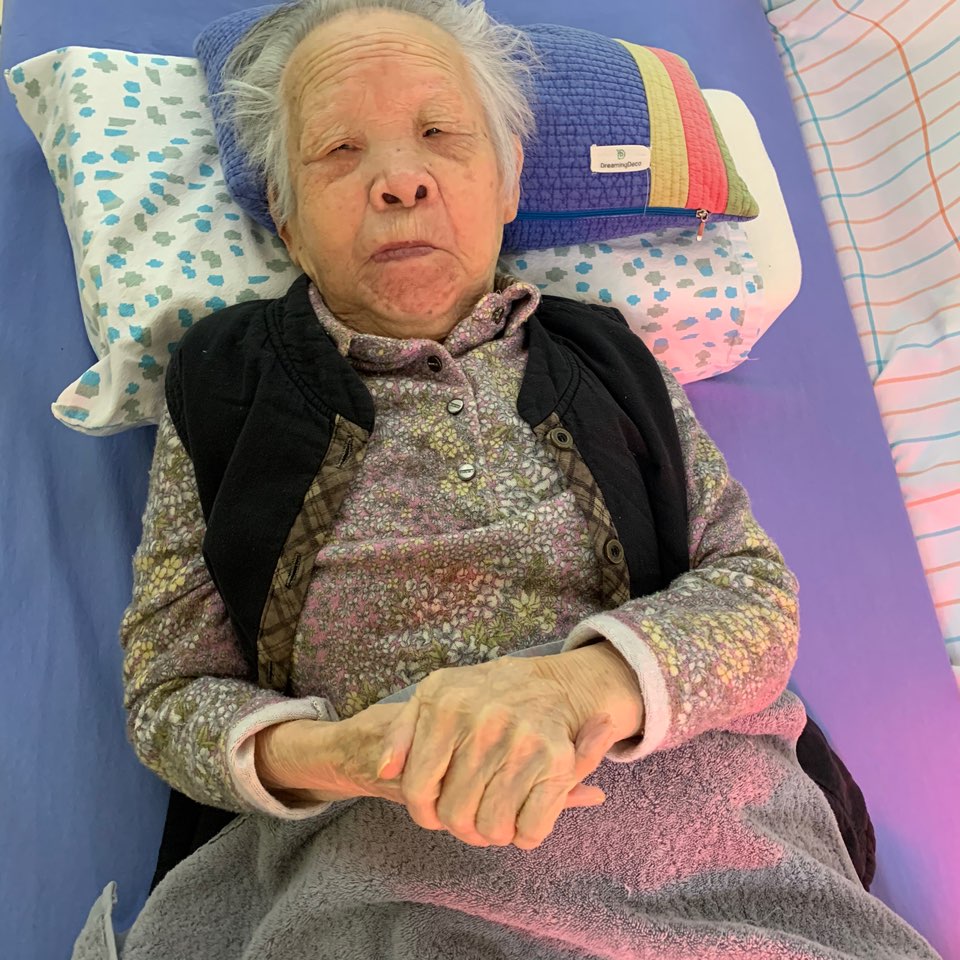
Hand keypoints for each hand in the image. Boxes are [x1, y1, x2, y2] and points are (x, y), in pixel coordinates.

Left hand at [373, 657, 621, 849]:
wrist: (553, 684)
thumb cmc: (485, 696)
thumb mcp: (434, 695)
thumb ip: (401, 732)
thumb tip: (385, 771)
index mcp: (446, 710)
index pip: (418, 790)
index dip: (424, 812)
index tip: (435, 810)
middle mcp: (484, 727)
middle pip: (455, 816)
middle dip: (460, 823)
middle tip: (471, 810)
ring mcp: (523, 745)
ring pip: (492, 829)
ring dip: (492, 830)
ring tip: (495, 808)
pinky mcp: (557, 764)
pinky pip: (530, 830)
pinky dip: (525, 833)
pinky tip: (522, 811)